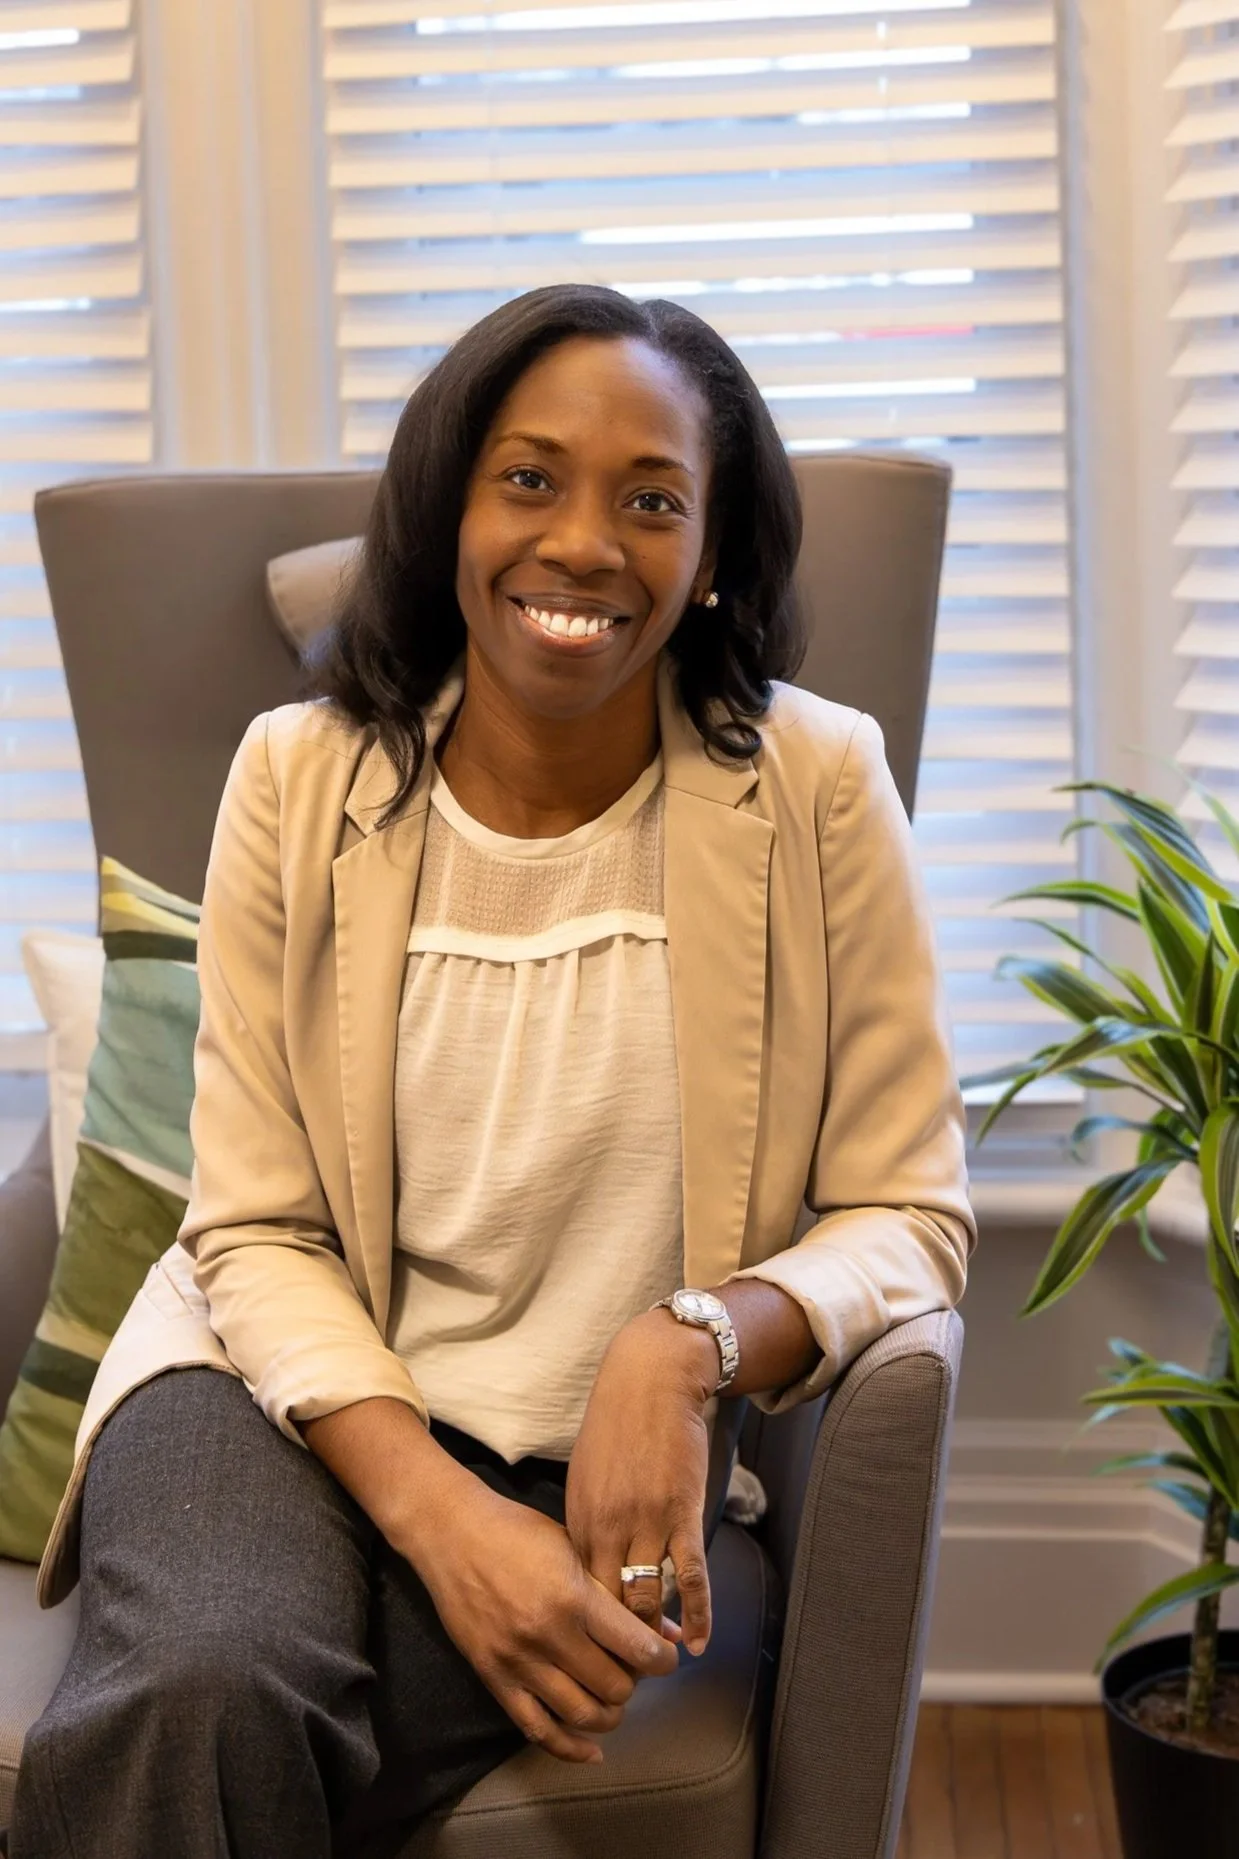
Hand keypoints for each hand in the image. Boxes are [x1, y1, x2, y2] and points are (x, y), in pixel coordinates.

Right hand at [395, 1473, 678, 1763]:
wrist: (451, 1533)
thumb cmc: (516, 1530)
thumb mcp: (573, 1546)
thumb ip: (615, 1590)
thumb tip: (668, 1627)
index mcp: (574, 1597)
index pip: (637, 1648)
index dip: (663, 1660)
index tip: (666, 1657)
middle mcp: (549, 1635)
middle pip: (614, 1687)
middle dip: (634, 1684)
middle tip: (633, 1671)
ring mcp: (519, 1661)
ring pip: (581, 1714)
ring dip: (608, 1715)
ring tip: (613, 1700)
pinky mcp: (494, 1677)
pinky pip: (536, 1729)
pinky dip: (569, 1748)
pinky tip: (591, 1751)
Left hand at [567, 1309, 717, 1655]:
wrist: (650, 1381)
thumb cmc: (617, 1426)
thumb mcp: (586, 1477)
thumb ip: (586, 1524)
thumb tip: (586, 1568)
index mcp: (579, 1520)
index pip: (577, 1593)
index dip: (586, 1630)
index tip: (594, 1655)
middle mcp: (607, 1526)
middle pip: (608, 1605)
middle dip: (617, 1644)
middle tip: (627, 1675)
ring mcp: (645, 1521)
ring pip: (647, 1598)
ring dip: (655, 1636)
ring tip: (661, 1662)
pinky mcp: (682, 1512)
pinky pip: (691, 1576)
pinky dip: (697, 1614)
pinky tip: (698, 1642)